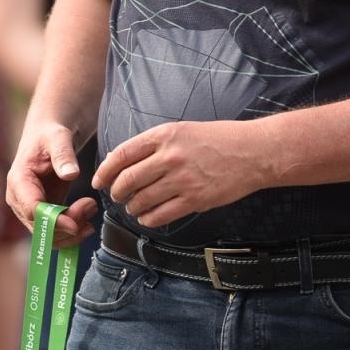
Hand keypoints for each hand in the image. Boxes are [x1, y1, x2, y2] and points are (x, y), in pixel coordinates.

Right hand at [6, 122, 98, 247]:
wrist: (47, 136)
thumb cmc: (50, 134)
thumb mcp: (58, 138)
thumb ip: (63, 155)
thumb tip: (71, 174)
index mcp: (19, 181)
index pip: (32, 210)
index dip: (53, 221)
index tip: (75, 224)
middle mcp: (19, 199)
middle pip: (40, 227)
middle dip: (67, 224)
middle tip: (91, 205)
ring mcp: (28, 209)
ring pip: (48, 235)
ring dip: (72, 231)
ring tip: (91, 208)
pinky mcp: (41, 213)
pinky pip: (55, 233)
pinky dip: (72, 232)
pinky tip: (87, 221)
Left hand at [93, 120, 268, 230]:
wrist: (251, 152)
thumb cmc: (215, 139)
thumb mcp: (180, 130)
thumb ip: (152, 144)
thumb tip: (120, 161)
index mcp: (163, 135)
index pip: (122, 154)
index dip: (105, 171)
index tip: (99, 180)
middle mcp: (170, 157)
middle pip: (128, 180)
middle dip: (117, 192)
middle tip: (118, 196)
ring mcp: (182, 180)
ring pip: (142, 200)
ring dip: (132, 207)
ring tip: (133, 207)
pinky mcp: (195, 200)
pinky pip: (161, 215)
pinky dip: (149, 219)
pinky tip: (148, 217)